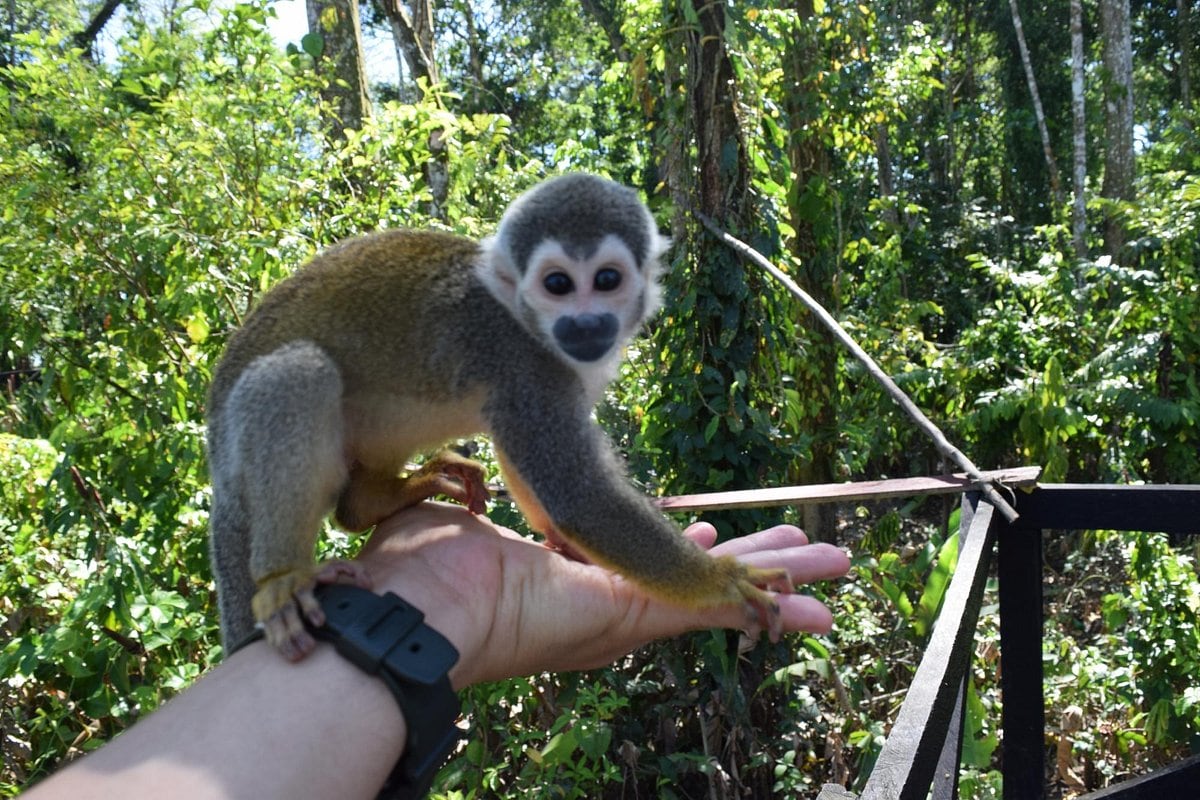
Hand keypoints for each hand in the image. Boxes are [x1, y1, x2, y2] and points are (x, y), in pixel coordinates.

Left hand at [355, 502, 850, 687]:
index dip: (684, 546)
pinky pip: (708, 608)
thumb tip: (468, 480)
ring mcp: (619, 611)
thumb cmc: (420, 567)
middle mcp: (602, 600)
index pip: (640, 561)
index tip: (712, 533)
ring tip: (832, 567)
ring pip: (716, 594)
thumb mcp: (459, 512)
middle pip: (695, 579)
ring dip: (777, 579)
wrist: (415, 608)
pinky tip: (815, 602)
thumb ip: (464, 494)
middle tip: (803, 550)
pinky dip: (764, 603)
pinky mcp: (629, 615)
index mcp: (566, 577)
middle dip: (753, 566)